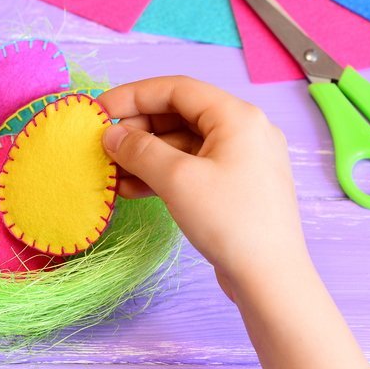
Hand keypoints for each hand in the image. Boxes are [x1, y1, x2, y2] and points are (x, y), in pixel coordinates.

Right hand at [98, 76, 305, 299]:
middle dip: (137, 129)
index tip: (99, 110)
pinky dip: (161, 174)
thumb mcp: (177, 180)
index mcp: (237, 116)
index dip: (133, 96)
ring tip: (111, 172)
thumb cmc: (229, 221)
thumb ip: (139, 150)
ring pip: (182, 144)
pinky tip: (131, 189)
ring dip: (145, 155)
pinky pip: (191, 167)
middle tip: (103, 145)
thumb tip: (111, 135)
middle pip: (179, 115)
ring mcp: (241, 160)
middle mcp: (243, 130)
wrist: (270, 279)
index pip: (176, 89)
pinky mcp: (234, 186)